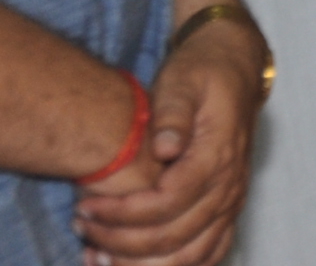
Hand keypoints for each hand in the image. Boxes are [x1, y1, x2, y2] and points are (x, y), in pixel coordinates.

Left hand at [73, 23, 265, 265]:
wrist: (234, 69)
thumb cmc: (202, 73)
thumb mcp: (183, 80)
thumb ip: (174, 112)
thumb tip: (165, 147)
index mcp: (218, 156)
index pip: (168, 203)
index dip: (123, 213)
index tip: (85, 206)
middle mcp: (230, 187)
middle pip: (175, 238)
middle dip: (120, 241)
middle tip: (81, 226)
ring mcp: (231, 203)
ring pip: (191, 257)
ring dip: (142, 265)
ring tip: (98, 254)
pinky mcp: (225, 211)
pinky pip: (205, 255)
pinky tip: (132, 265)